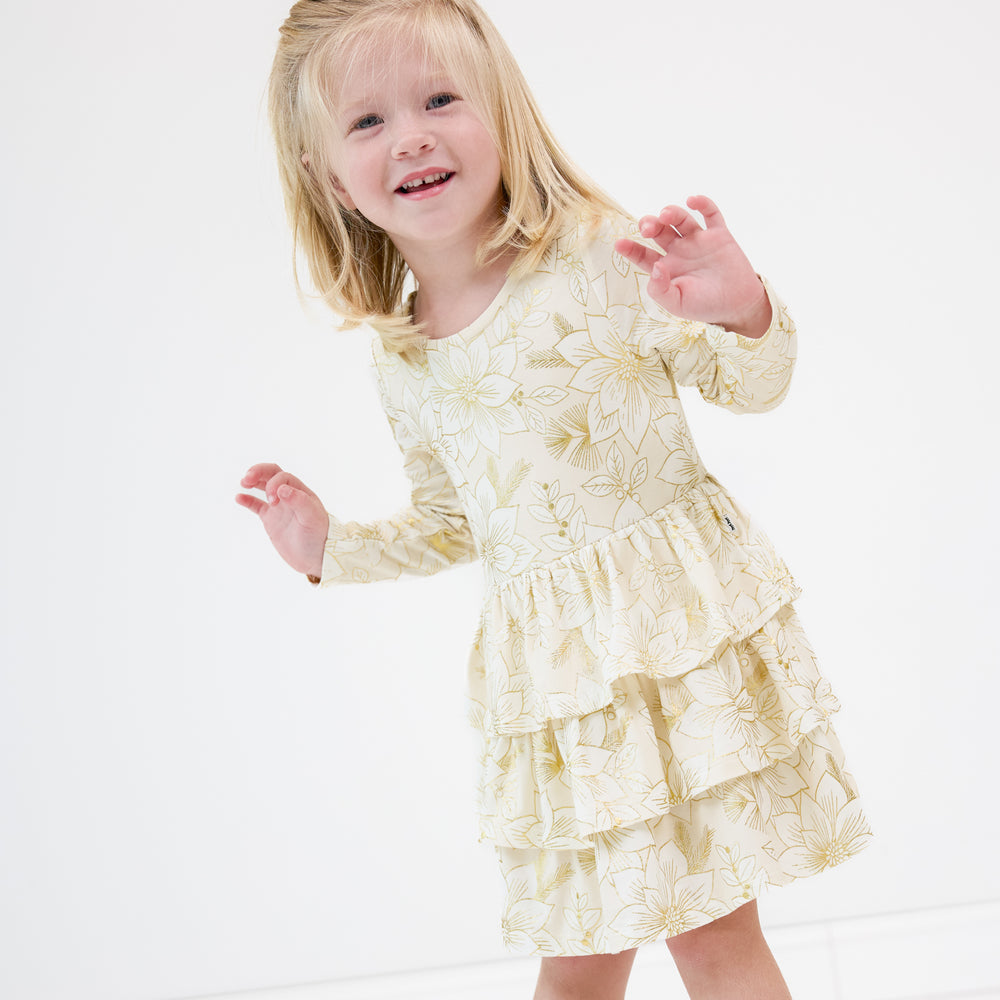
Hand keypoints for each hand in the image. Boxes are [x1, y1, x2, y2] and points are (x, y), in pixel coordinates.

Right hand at [236, 463, 328, 577]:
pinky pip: (257, 505)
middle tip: (246, 480)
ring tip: (243, 482)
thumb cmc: (320, 537)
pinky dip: (247, 500)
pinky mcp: (271, 519)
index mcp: (300, 492)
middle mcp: (289, 496)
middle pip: (272, 475)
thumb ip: (299, 501)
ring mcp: (279, 507)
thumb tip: (282, 489)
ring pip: (263, 487)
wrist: (317, 558)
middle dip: (258, 472)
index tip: (272, 501)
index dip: (273, 484)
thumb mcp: (312, 518)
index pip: (283, 477)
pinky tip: (239, 497)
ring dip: (253, 481)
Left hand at [614, 195, 770, 337]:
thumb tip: (655, 266)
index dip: (631, 248)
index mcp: (665, 268)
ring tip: (666, 215)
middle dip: (650, 224)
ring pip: (680, 219)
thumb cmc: (704, 306)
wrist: (737, 305)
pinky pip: (710, 214)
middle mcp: (679, 251)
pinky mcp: (718, 235)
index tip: (619, 243)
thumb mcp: (676, 304)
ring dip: (671, 213)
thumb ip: (660, 289)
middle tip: (647, 228)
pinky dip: (702, 204)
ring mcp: (698, 241)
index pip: (643, 254)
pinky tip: (692, 200)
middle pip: (658, 230)